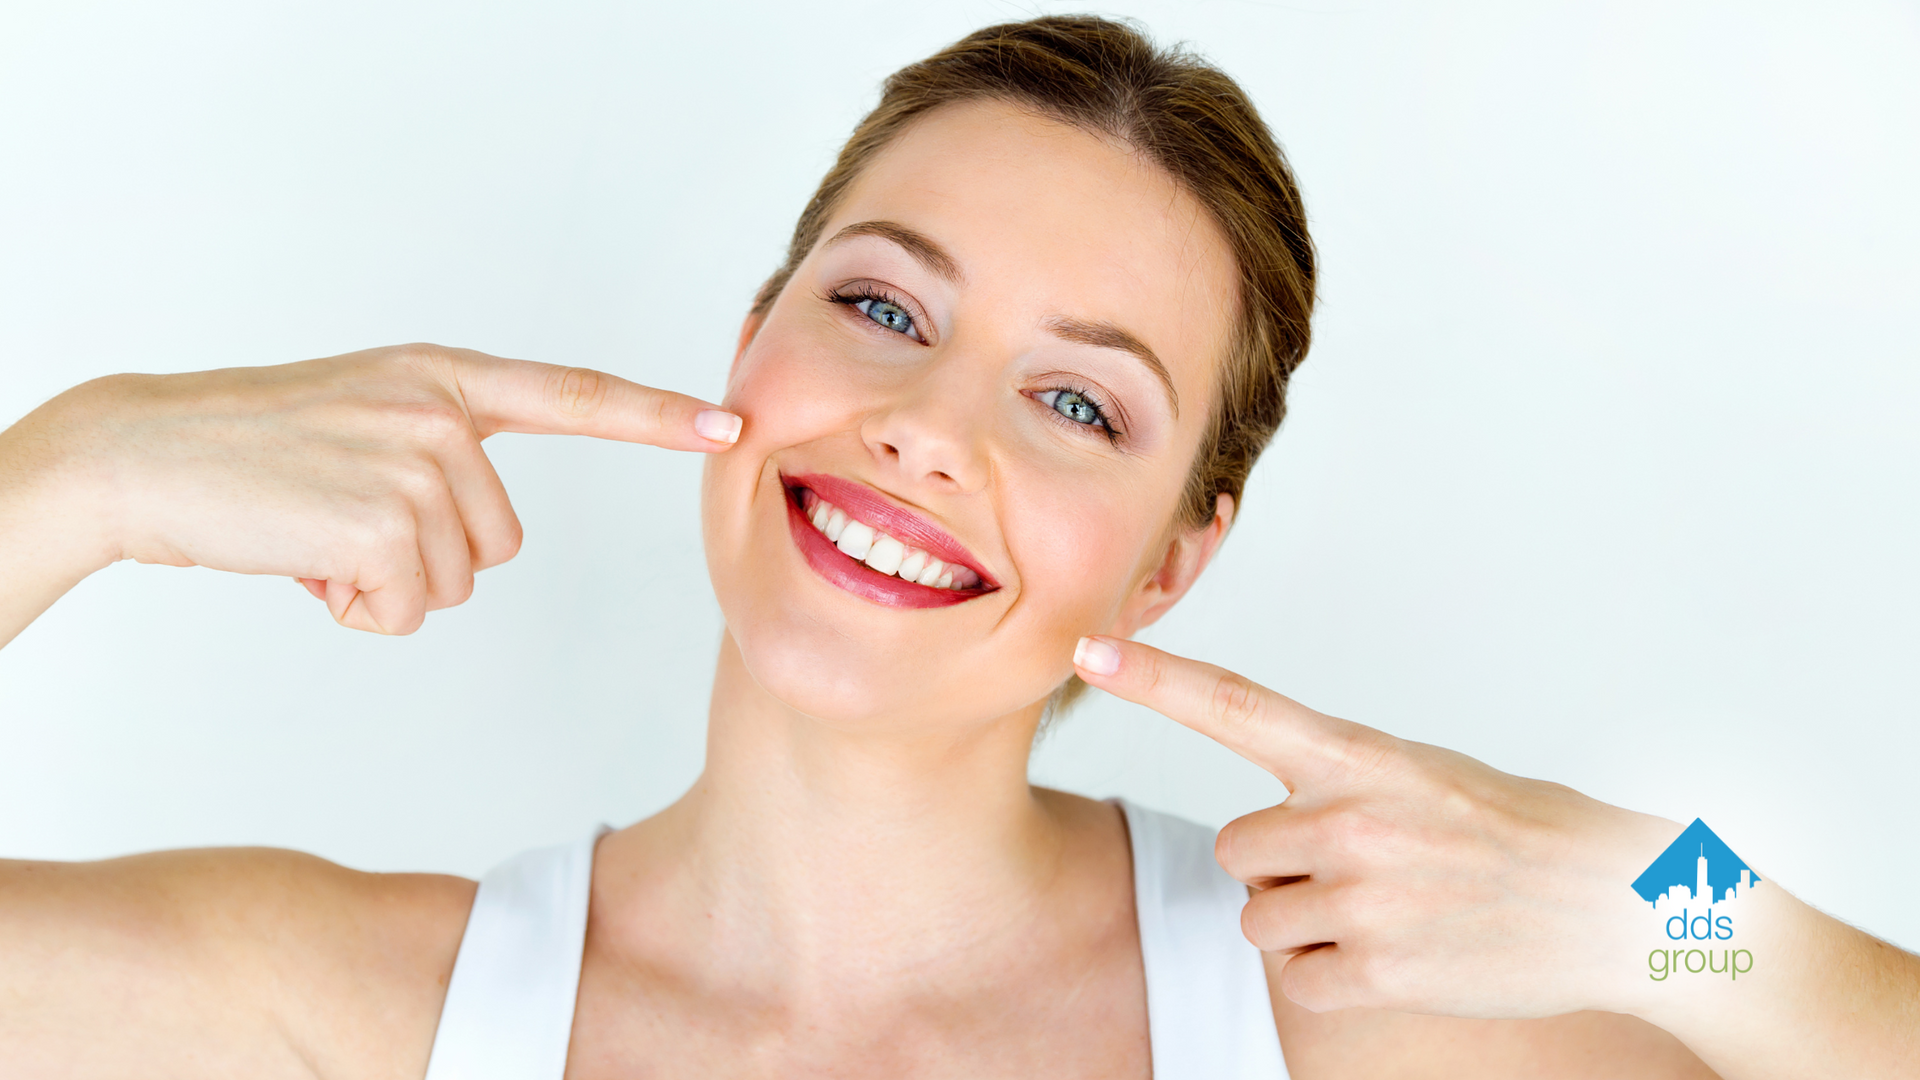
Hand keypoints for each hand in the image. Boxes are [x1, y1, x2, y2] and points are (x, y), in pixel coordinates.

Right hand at [10, 344, 739, 635]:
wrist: (146, 455)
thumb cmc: (256, 452)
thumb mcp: (365, 419)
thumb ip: (440, 451)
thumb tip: (481, 539)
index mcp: (444, 380)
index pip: (573, 395)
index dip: (654, 415)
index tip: (729, 423)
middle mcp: (441, 413)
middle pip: (502, 542)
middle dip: (427, 556)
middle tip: (342, 520)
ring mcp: (414, 463)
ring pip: (460, 581)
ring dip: (389, 583)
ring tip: (318, 533)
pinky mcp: (381, 520)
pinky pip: (410, 609)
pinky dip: (358, 608)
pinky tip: (306, 562)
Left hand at [1073, 635, 1677, 1019]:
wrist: (1621, 907)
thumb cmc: (1519, 835)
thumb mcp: (1426, 775)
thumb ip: (1340, 782)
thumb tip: (1271, 820)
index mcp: (1362, 756)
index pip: (1236, 705)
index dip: (1156, 677)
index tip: (1089, 647)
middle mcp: (1352, 819)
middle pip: (1238, 849)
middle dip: (1280, 867)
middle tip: (1360, 870)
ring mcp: (1365, 896)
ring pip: (1260, 917)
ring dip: (1307, 923)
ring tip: (1390, 911)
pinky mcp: (1379, 969)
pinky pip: (1297, 977)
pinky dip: (1334, 975)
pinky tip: (1397, 955)